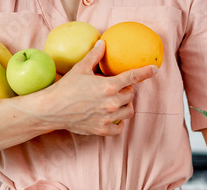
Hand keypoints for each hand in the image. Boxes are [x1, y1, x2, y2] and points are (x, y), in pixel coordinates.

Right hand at [38, 40, 156, 135]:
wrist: (52, 109)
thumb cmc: (66, 88)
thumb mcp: (80, 68)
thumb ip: (94, 56)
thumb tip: (103, 43)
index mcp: (109, 86)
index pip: (133, 77)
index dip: (145, 72)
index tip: (154, 69)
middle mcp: (111, 102)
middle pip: (130, 96)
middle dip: (126, 91)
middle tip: (116, 89)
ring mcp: (108, 118)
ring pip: (129, 111)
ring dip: (125, 106)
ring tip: (116, 103)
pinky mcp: (102, 130)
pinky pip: (120, 129)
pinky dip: (119, 124)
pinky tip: (113, 118)